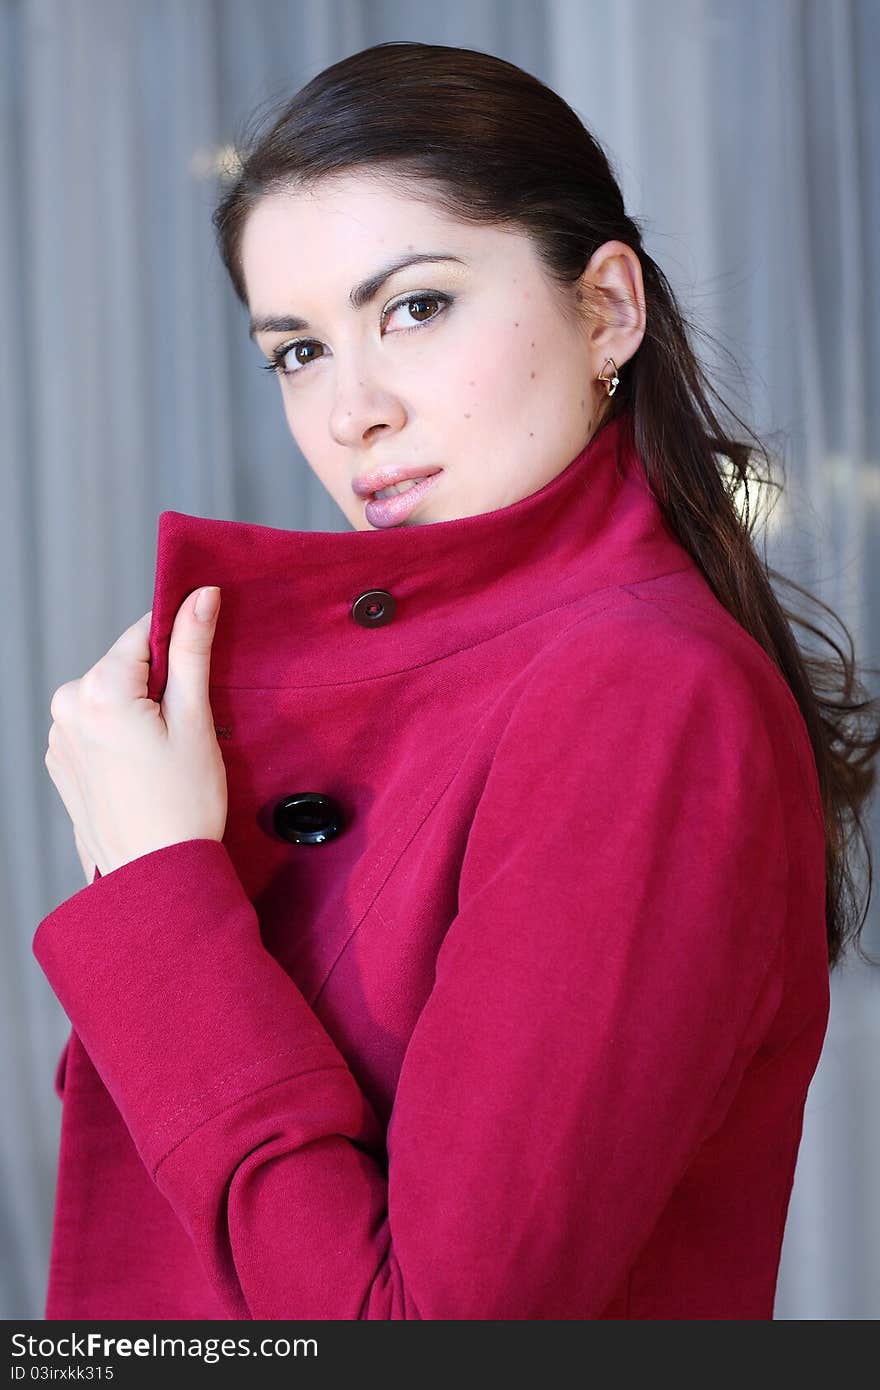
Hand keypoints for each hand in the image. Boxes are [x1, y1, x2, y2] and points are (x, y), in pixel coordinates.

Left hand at [44, 587, 227, 878]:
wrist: (156, 877)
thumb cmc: (182, 807)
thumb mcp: (195, 721)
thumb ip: (192, 650)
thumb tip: (199, 595)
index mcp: (98, 691)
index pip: (143, 633)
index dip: (179, 645)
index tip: (200, 671)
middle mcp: (66, 707)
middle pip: (125, 665)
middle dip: (158, 683)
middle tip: (186, 729)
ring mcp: (57, 736)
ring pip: (110, 695)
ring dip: (138, 710)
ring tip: (164, 755)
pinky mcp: (59, 761)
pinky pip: (95, 725)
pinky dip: (120, 734)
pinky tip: (142, 768)